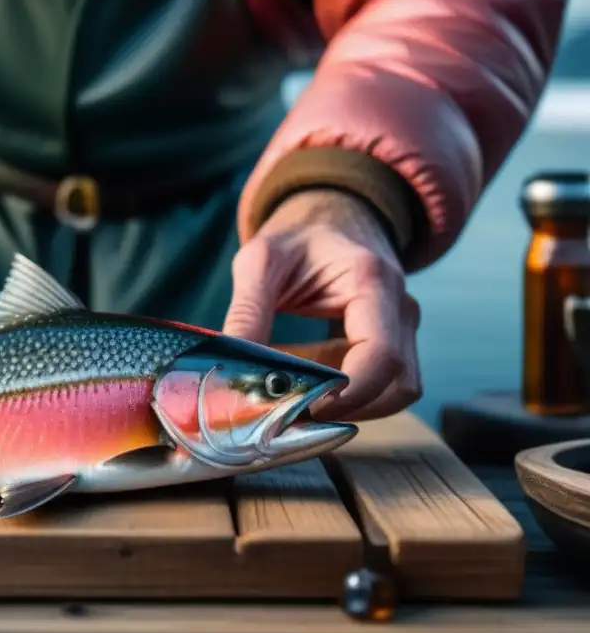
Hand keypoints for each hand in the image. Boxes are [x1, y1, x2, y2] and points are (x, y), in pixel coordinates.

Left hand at [223, 189, 420, 420]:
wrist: (330, 215)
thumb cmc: (297, 235)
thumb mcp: (260, 261)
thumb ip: (247, 312)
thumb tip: (230, 371)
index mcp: (372, 281)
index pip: (382, 356)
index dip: (349, 395)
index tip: (306, 409)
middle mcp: (400, 307)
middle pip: (396, 385)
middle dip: (348, 410)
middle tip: (293, 417)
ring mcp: (402, 327)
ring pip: (394, 392)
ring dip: (349, 407)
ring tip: (295, 401)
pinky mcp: (394, 342)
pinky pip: (381, 384)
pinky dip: (346, 396)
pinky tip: (305, 387)